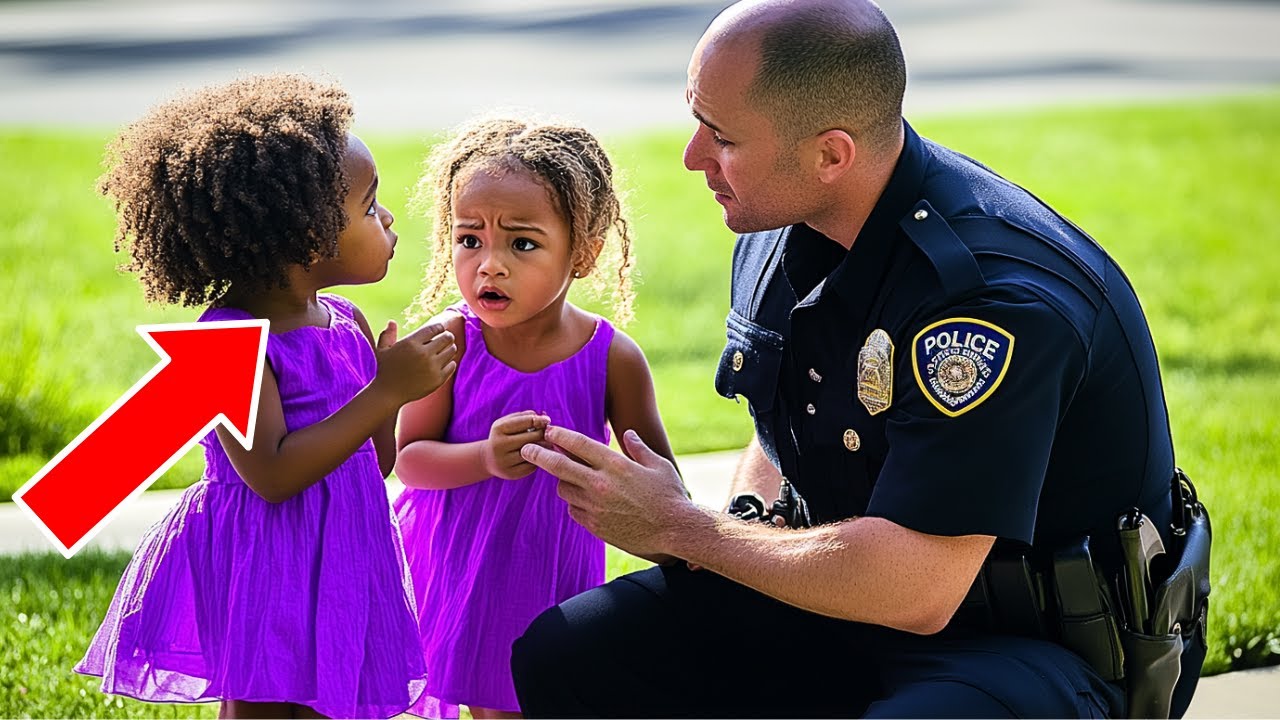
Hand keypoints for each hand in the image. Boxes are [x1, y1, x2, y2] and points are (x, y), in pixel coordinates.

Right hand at [372, 320, 457, 403]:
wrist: (388, 393)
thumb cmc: (385, 370)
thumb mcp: (382, 350)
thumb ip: (388, 334)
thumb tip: (392, 321)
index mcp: (411, 343)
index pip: (434, 328)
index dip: (440, 327)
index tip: (440, 329)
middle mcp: (423, 354)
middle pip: (447, 338)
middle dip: (448, 336)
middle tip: (447, 338)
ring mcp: (432, 367)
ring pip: (452, 351)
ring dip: (450, 348)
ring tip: (446, 349)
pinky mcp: (438, 379)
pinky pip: (452, 365)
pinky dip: (450, 363)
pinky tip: (445, 362)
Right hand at [483, 411, 549, 479]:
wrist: (489, 459)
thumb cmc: (504, 435)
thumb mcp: (508, 422)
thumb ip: (526, 417)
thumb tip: (545, 419)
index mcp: (499, 429)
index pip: (526, 422)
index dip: (540, 420)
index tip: (547, 420)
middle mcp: (500, 445)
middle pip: (532, 438)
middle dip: (543, 434)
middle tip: (549, 434)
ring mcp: (505, 461)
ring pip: (533, 453)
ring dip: (544, 447)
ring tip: (547, 443)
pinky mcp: (512, 473)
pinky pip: (533, 466)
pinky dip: (539, 460)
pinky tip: (539, 456)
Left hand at [520, 426, 694, 558]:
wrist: (675, 530)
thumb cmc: (670, 496)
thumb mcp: (658, 465)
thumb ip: (639, 448)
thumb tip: (628, 434)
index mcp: (615, 464)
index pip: (578, 444)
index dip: (560, 435)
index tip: (549, 431)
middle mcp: (600, 484)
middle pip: (558, 466)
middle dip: (538, 455)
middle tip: (527, 449)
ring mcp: (595, 506)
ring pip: (564, 489)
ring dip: (563, 481)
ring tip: (570, 478)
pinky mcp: (595, 525)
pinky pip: (573, 510)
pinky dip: (574, 503)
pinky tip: (583, 500)